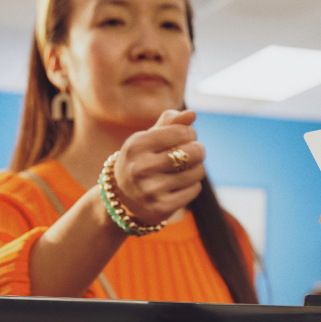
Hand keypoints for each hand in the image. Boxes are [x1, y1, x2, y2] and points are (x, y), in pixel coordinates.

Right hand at [113, 110, 205, 224]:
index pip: (181, 131)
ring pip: (197, 171)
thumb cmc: (140, 161)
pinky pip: (194, 189)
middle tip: (193, 152)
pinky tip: (180, 185)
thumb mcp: (147, 139)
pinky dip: (192, 185)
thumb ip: (169, 123)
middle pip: (193, 152)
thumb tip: (192, 114)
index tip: (186, 137)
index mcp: (136, 145)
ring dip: (197, 168)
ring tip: (185, 169)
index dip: (190, 132)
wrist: (121, 200)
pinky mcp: (161, 208)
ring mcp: (151, 190)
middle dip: (198, 150)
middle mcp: (141, 168)